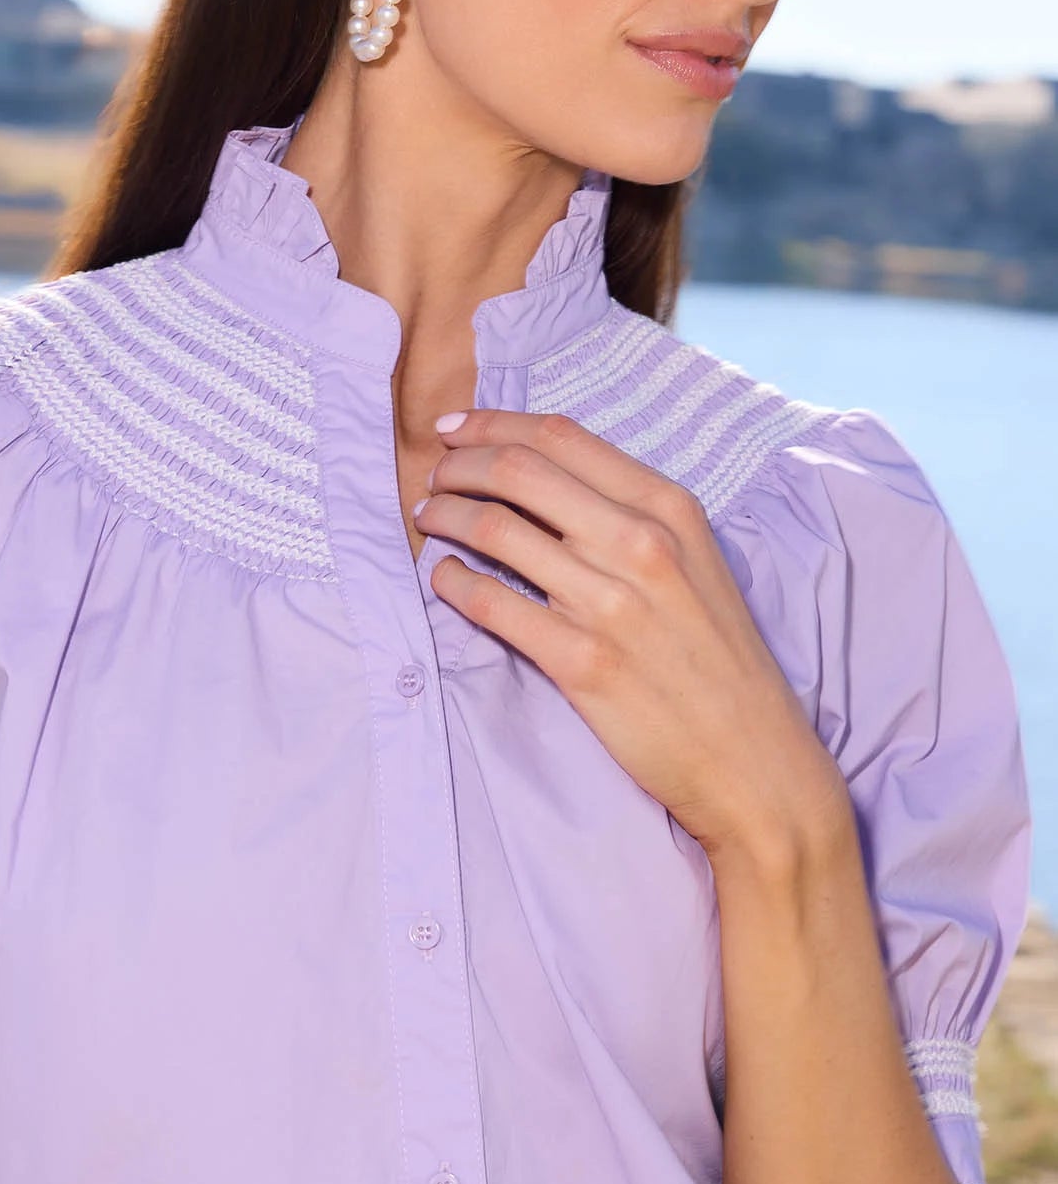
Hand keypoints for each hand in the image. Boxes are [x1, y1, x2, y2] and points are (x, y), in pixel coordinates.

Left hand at [416, 409, 849, 863]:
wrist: (754, 760)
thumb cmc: (718, 658)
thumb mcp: (695, 560)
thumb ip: (631, 515)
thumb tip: (545, 477)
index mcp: (670, 508)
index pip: (561, 437)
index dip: (493, 424)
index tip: (454, 429)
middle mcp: (641, 544)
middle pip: (519, 471)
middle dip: (459, 466)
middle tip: (434, 477)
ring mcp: (610, 603)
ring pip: (495, 530)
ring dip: (445, 517)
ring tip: (429, 520)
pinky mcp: (582, 663)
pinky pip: (490, 604)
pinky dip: (452, 582)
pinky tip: (443, 579)